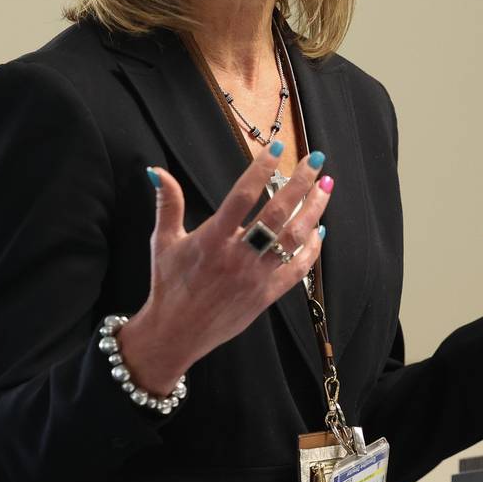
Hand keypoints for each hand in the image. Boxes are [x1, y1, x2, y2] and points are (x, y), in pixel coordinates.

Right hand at [117, 143, 333, 393]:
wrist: (175, 333)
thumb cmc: (168, 285)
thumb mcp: (163, 241)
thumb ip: (168, 203)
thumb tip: (156, 170)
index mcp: (212, 239)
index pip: (242, 196)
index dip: (261, 170)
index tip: (278, 147)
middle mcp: (237, 256)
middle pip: (277, 213)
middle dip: (300, 184)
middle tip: (316, 160)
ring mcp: (255, 277)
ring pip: (293, 238)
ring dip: (313, 210)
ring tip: (326, 187)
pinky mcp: (266, 296)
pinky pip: (297, 271)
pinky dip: (311, 250)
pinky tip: (319, 231)